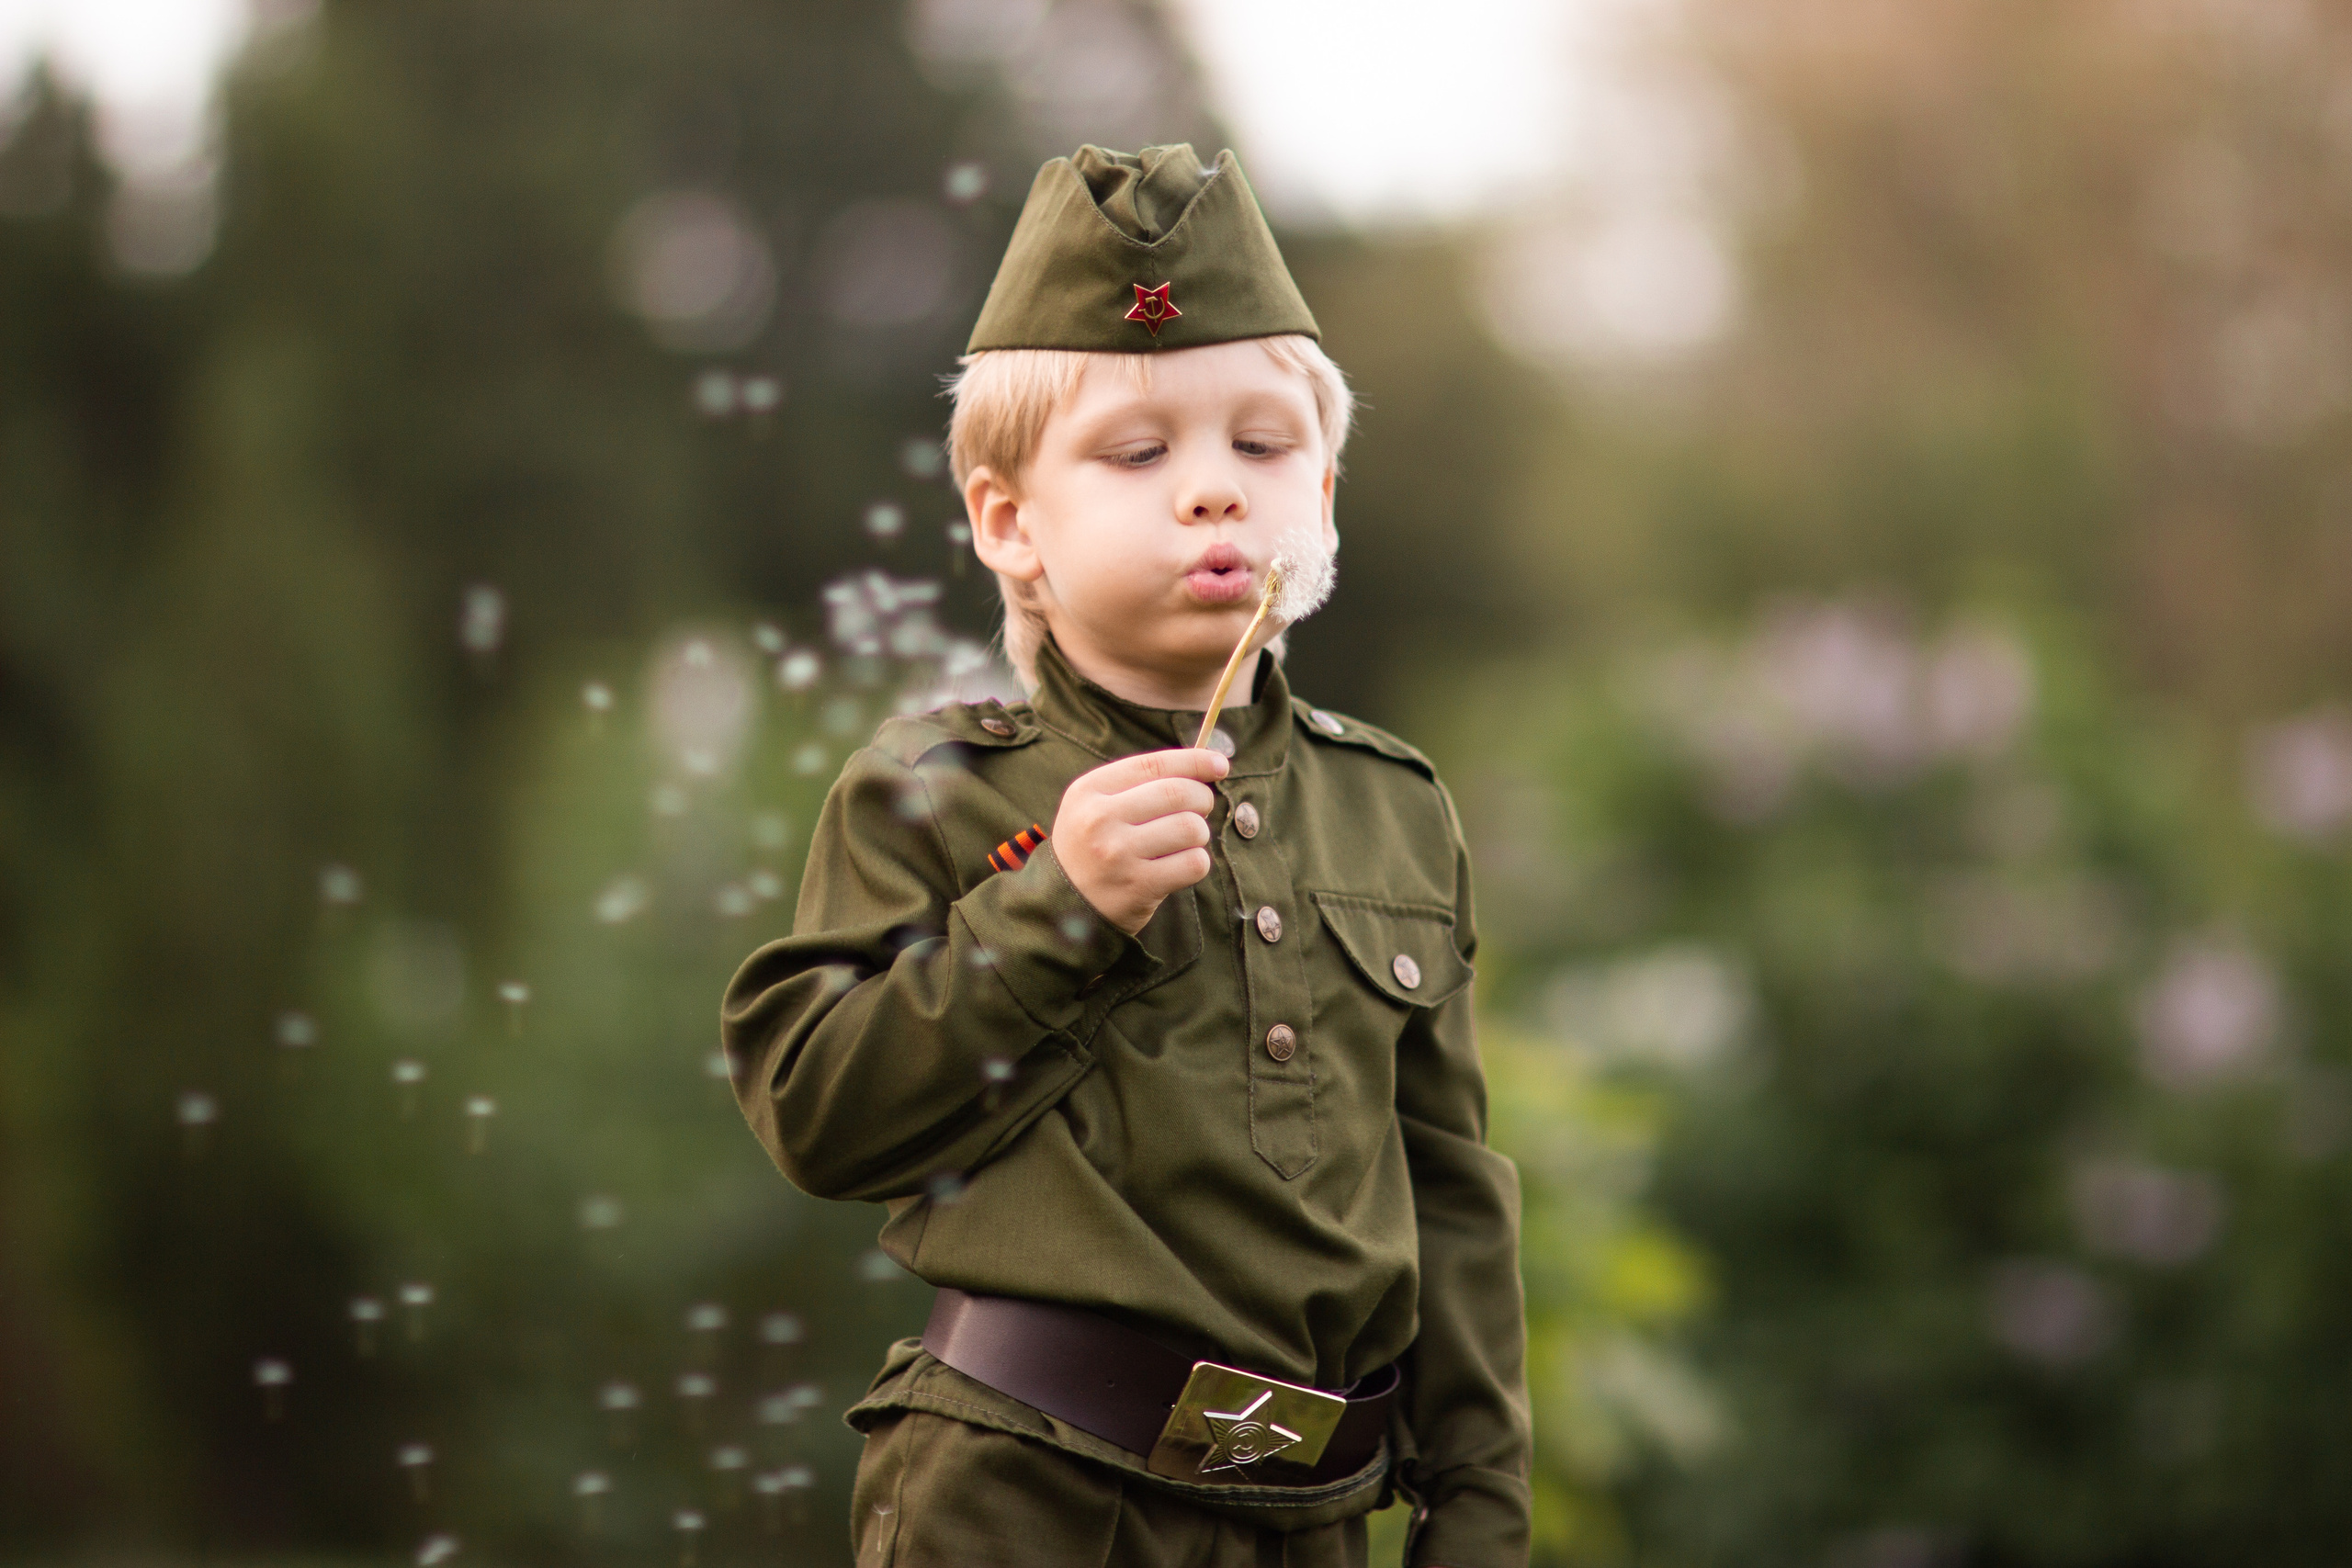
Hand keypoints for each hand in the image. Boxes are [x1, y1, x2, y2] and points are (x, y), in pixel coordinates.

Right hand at [1052, 748, 1227, 935]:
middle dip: (1202, 798)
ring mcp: (1118, 854)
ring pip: (1190, 828)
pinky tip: (1179, 866)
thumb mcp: (1095, 805)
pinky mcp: (1138, 886)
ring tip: (1183, 841)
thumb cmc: (1091, 847)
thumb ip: (1140, 784)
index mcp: (1089, 790)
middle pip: (1178, 793)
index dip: (1194, 761)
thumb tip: (1205, 766)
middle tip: (1201, 808)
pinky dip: (1197, 862)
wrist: (1062, 905)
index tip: (1220, 764)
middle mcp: (1100, 819)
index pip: (1154, 765)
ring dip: (1199, 834)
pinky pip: (1193, 863)